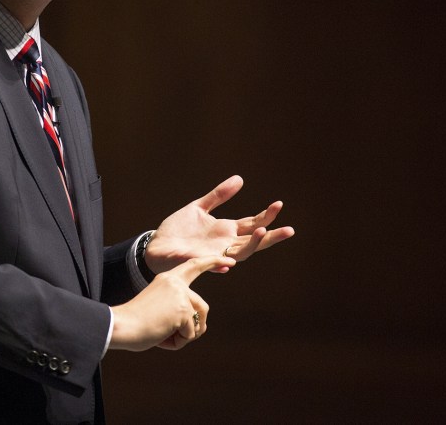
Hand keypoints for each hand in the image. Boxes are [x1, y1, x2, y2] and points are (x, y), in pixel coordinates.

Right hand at [109, 254, 234, 351]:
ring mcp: (181, 296)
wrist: (121, 325)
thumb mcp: (159, 308)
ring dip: (184, 335)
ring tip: (163, 335)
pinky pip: (190, 335)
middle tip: (176, 337)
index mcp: (168, 279)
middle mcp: (176, 284)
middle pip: (202, 307)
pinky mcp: (183, 311)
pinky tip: (161, 337)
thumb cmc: (136, 322)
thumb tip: (199, 326)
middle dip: (196, 327)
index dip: (212, 263)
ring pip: (198, 324)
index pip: (194, 265)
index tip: (229, 262)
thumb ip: (177, 309)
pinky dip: (177, 342)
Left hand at [144, 175, 294, 274]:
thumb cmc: (178, 229)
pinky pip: (214, 265)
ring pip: (240, 253)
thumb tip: (240, 179)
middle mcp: (225, 244)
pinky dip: (222, 264)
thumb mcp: (199, 208)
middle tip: (289, 230)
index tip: (278, 204)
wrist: (157, 245)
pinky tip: (230, 262)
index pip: (252, 224)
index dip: (266, 216)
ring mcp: (214, 254)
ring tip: (262, 231)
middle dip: (272, 236)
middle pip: (254, 241)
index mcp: (226, 230)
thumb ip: (218, 196)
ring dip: (253, 244)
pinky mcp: (200, 262)